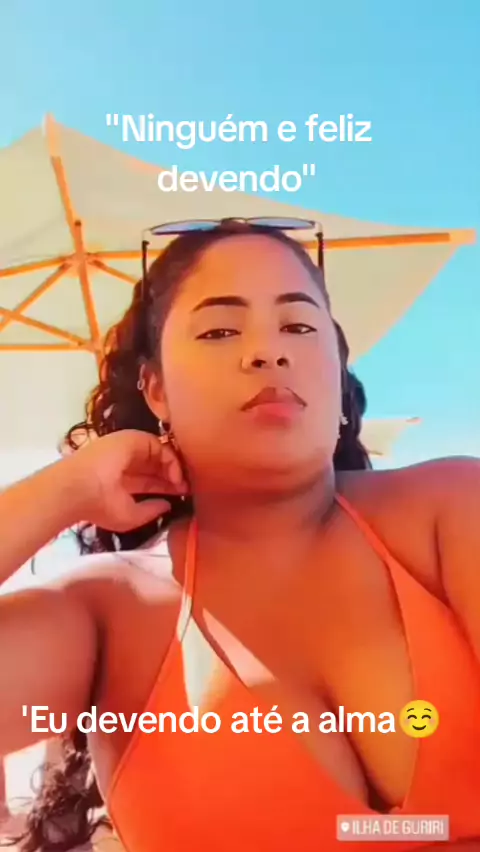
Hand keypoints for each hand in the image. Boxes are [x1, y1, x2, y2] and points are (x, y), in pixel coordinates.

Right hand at [65, 429, 188, 531]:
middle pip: (158, 467)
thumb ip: (151, 511)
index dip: (168, 487)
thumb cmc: (101, 506)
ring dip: (175, 469)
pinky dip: (171, 460)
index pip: (151, 481)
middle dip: (175, 477)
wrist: (80, 489)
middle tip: (190, 489)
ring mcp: (130, 449)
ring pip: (160, 455)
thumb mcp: (130, 517)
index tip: (182, 497)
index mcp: (122, 481)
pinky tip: (176, 477)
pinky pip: (160, 446)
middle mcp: (126, 463)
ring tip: (183, 485)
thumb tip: (168, 504)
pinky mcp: (133, 439)